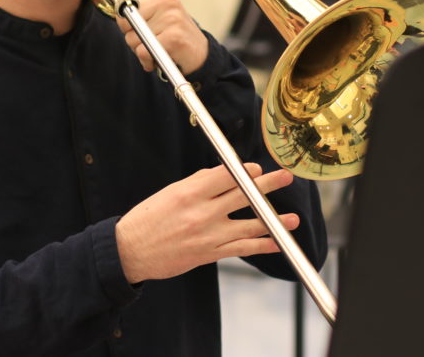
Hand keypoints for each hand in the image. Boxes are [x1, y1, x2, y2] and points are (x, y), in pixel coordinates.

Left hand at [90, 0, 208, 74]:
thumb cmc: (171, 29)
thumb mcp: (157, 7)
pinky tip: (157, 55)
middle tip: (146, 34)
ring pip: (131, 35)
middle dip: (128, 29)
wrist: (197, 50)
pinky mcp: (173, 35)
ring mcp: (171, 15)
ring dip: (138, 46)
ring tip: (154, 44)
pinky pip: (142, 49)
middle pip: (123, 13)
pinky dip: (145, 58)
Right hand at [115, 163, 298, 283]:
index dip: (245, 171)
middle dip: (268, 186)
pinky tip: (276, 242)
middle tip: (286, 177)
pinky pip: (242, 249)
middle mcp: (201, 213)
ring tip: (293, 218)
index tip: (258, 168)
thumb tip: (226, 175)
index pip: (226, 176)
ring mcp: (208, 236)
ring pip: (249, 225)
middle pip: (243, 195)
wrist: (131, 251)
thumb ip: (199, 184)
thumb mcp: (170, 193)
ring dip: (274, 221)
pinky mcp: (209, 254)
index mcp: (189, 193)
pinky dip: (261, 246)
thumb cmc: (148, 218)